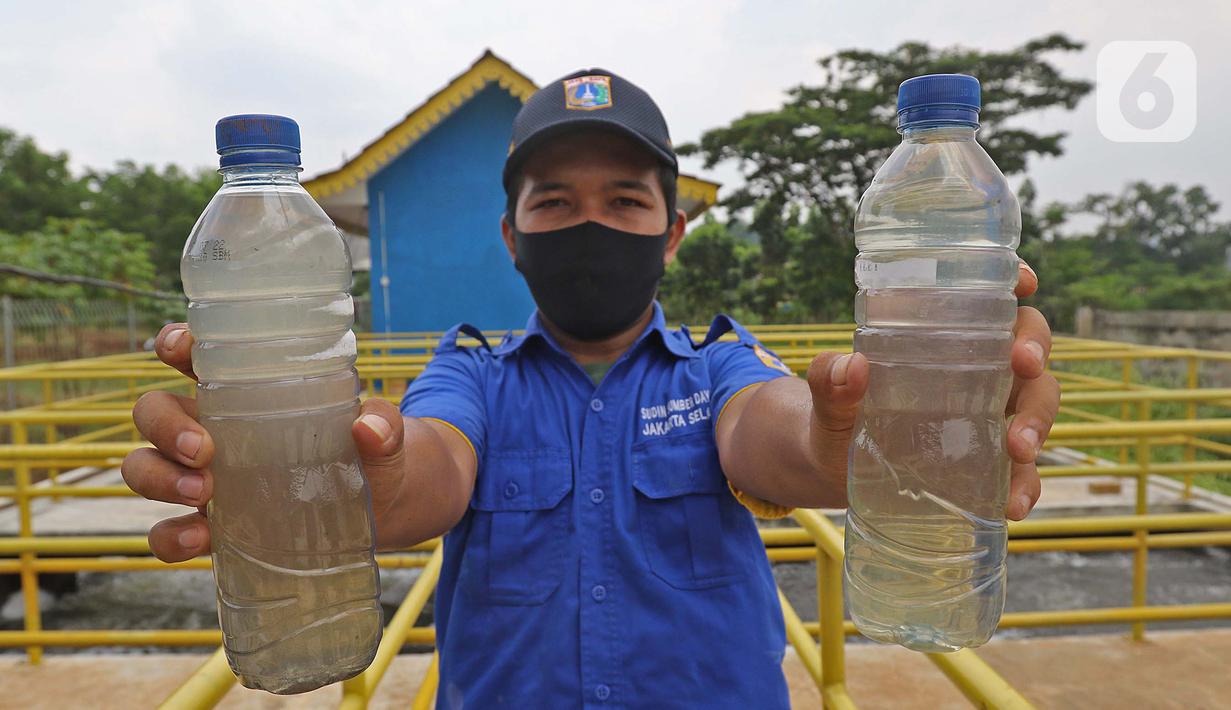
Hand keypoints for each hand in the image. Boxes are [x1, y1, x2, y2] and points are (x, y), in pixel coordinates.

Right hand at [121, 323, 411, 561]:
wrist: (387, 510)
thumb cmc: (375, 455)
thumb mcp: (386, 436)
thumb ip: (384, 425)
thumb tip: (368, 427)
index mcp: (247, 391)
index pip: (194, 356)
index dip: (174, 344)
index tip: (181, 349)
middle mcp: (214, 429)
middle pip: (154, 411)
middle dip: (165, 427)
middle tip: (206, 451)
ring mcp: (206, 478)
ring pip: (145, 467)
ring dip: (159, 477)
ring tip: (203, 494)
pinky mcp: (213, 525)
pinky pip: (167, 531)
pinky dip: (170, 536)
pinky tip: (200, 537)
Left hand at [804, 260, 1057, 520]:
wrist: (831, 470)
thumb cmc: (836, 416)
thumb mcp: (828, 399)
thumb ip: (830, 382)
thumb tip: (851, 365)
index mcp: (945, 340)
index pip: (991, 301)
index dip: (1017, 283)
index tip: (1023, 282)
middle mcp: (979, 372)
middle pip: (1027, 349)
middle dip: (1034, 351)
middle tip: (1022, 366)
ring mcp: (990, 417)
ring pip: (1037, 406)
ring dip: (1037, 423)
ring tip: (1018, 450)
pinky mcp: (990, 464)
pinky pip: (1022, 473)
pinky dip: (1024, 487)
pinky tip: (1013, 505)